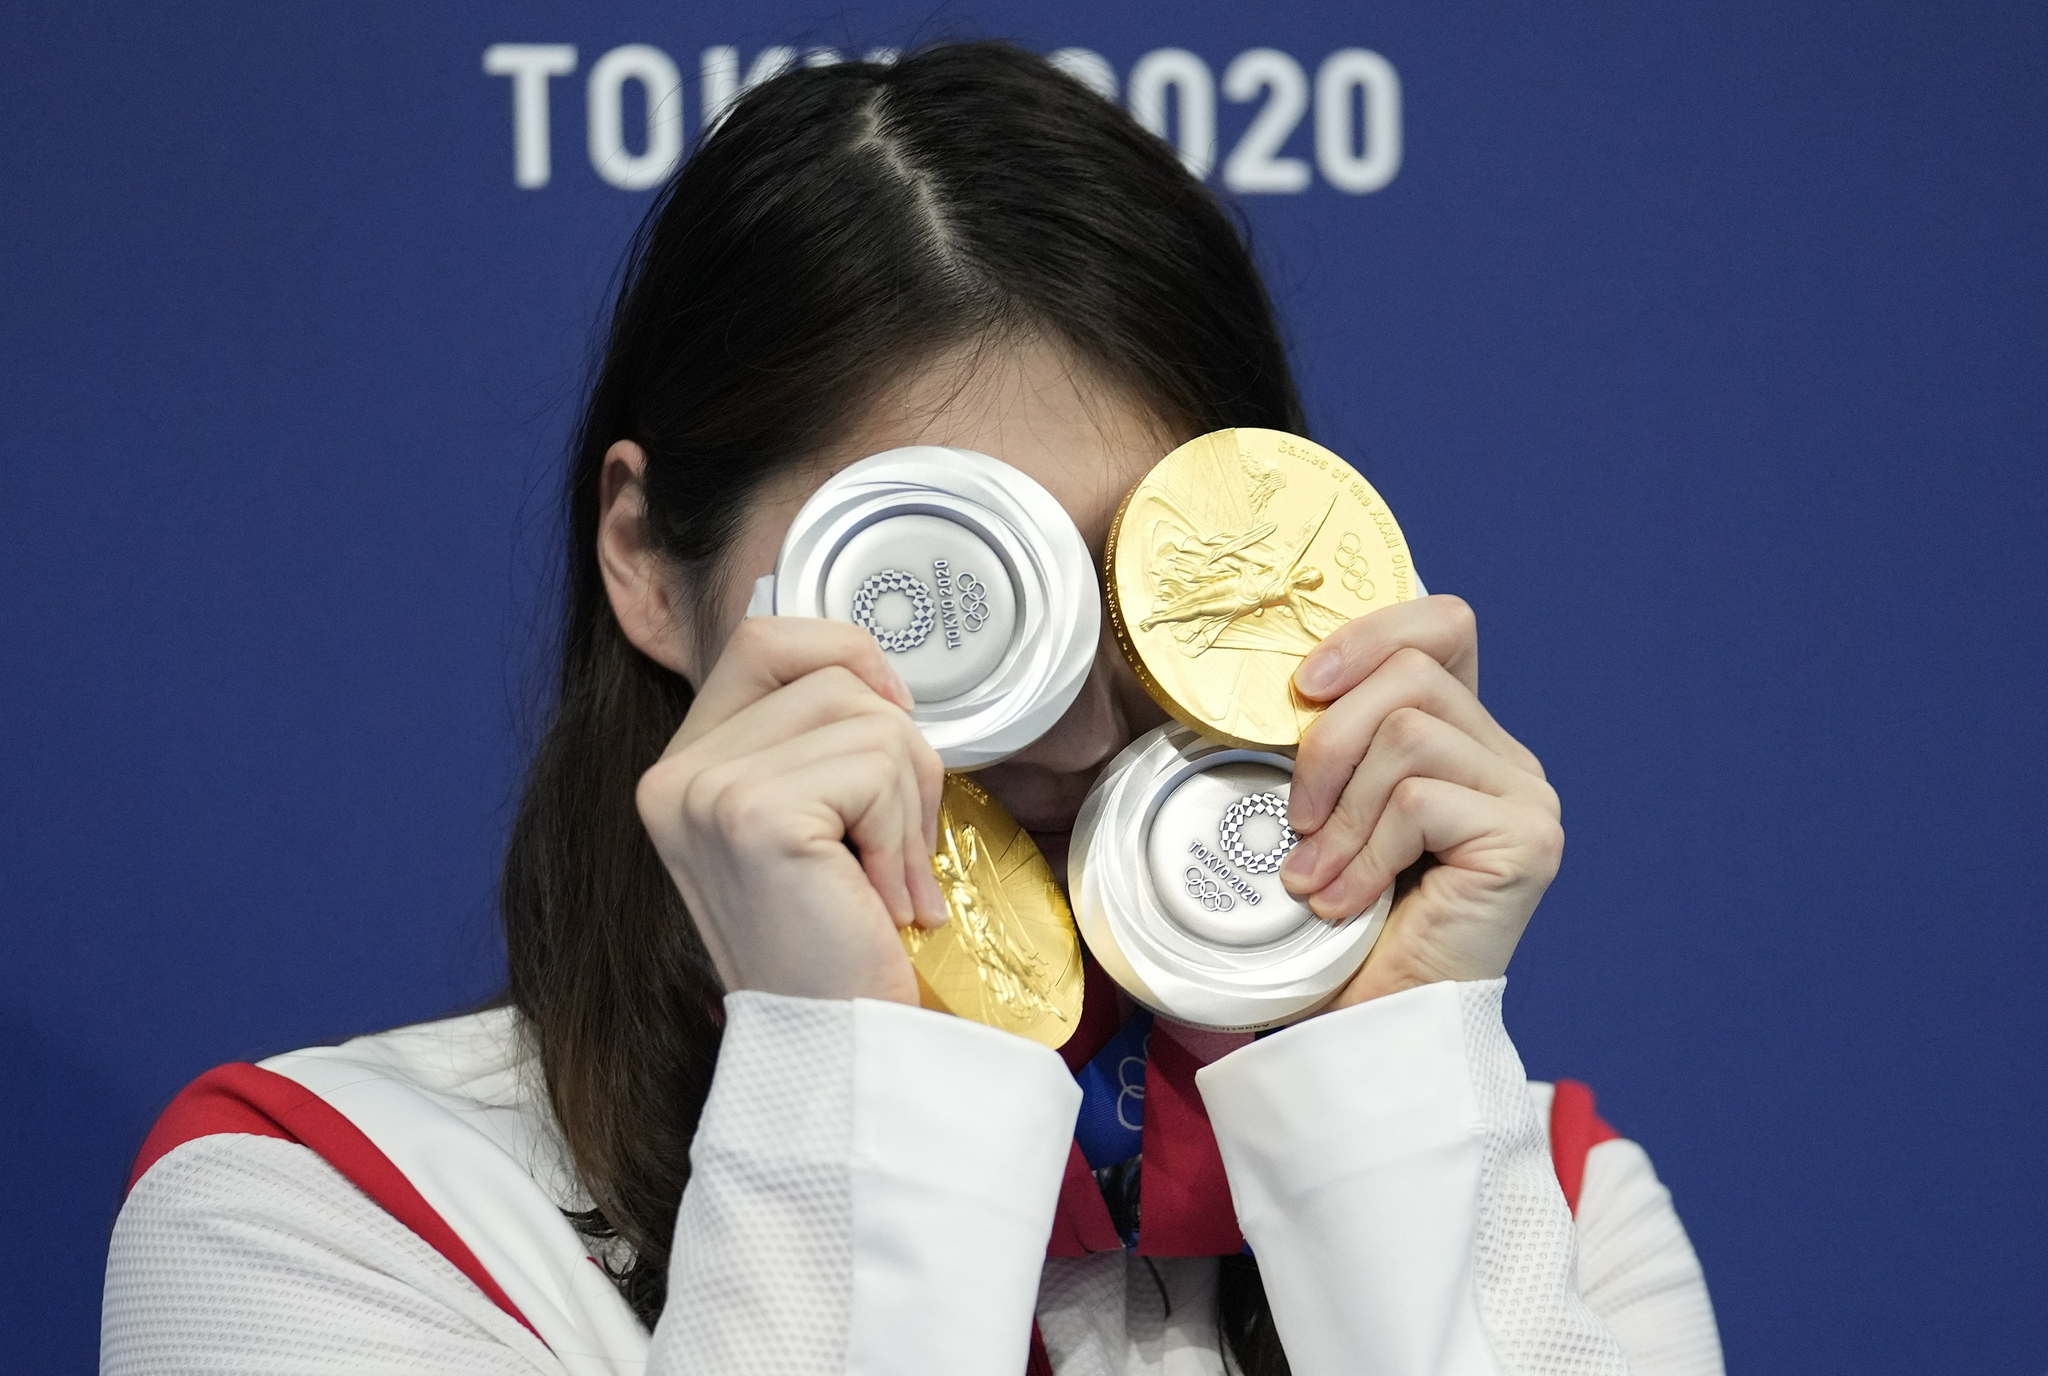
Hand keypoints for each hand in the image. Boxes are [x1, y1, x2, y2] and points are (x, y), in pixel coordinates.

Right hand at [634, 617, 947, 1003]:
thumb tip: (875, 673)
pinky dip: (902, 836)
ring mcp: (706, 792)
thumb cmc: (836, 947)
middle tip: (894, 843)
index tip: (889, 735)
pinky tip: (880, 902)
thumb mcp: (812, 824)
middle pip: (830, 671)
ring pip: (868, 718)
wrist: (838, 1052)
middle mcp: (674, 773)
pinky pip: (877, 766)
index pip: (766, 637)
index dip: (847, 660)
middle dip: (897, 748)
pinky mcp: (753, 816)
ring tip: (882, 885)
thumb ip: (811, 743)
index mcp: (680, 767)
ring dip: (907, 805)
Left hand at [1279, 596, 1562, 1007]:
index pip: (1441, 625)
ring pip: (1409, 734)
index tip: (1302, 687)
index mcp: (1462, 737)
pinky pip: (1420, 800)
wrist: (1370, 1029)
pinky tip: (1347, 902)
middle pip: (1409, 674)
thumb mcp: (1322, 811)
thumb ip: (1330, 742)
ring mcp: (1527, 799)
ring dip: (1340, 811)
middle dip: (1326, 741)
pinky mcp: (1528, 841)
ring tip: (1316, 876)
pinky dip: (1364, 852)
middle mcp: (1507, 759)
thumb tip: (1286, 680)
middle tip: (1294, 819)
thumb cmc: (1338, 926)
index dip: (1370, 633)